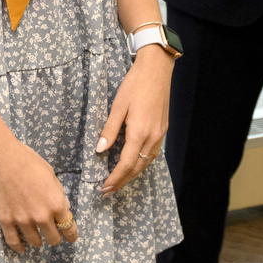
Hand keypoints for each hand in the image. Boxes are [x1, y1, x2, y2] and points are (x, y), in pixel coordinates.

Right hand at [0, 137, 79, 252]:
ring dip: (37, 240)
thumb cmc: (27, 160)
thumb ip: (58, 194)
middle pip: (53, 239)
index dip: (71, 235)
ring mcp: (23, 220)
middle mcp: (42, 216)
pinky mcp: (6, 220)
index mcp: (56, 203)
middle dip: (54, 237)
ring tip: (35, 236)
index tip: (70, 238)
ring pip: (35, 242)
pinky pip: (14, 242)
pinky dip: (19, 247)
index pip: (69, 228)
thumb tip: (63, 208)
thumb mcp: (50, 174)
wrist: (0, 156)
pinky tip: (21, 247)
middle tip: (50, 232)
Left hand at [97, 45, 173, 197]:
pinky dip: (141, 164)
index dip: (114, 178)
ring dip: (131, 175)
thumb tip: (99, 150)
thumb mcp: (118, 106)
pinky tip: (133, 165)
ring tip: (118, 182)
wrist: (157, 71)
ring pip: (146, 163)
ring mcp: (160, 135)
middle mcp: (152, 138)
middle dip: (122, 182)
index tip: (104, 188)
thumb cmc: (135, 85)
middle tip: (107, 192)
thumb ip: (109, 129)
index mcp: (139, 133)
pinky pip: (152, 155)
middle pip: (136, 168)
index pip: (125, 164)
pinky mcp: (163, 130)